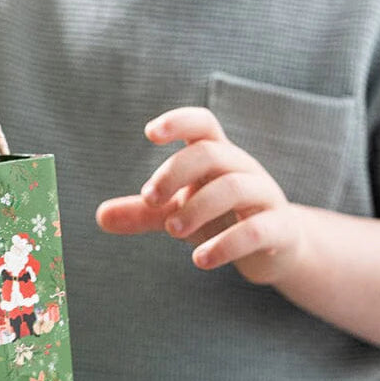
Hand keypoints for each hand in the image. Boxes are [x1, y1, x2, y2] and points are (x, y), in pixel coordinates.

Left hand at [96, 107, 303, 284]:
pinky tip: (200, 260)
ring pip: (233, 187)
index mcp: (218, 156)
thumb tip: (99, 216)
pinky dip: (226, 244)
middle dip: (175, 173)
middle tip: (150, 199)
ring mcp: (265, 196)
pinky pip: (256, 229)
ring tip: (171, 230)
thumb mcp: (180, 212)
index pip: (202, 123)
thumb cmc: (222, 218)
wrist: (278, 248)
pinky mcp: (280, 229)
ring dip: (197, 207)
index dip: (178, 121)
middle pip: (211, 153)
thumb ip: (144, 212)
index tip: (149, 133)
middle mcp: (243, 168)